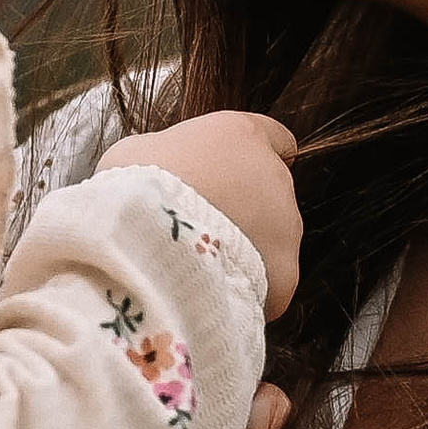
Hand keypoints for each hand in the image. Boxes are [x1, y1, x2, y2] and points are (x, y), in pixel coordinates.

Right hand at [100, 110, 300, 315]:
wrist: (149, 235)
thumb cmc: (140, 183)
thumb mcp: (140, 150)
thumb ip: (167, 155)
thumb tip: (162, 170)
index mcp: (244, 137)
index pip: (275, 138)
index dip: (254, 157)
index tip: (236, 172)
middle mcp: (275, 177)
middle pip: (268, 194)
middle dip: (239, 209)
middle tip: (196, 226)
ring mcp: (287, 227)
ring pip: (270, 240)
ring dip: (242, 249)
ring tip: (198, 263)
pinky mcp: (285, 272)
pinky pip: (268, 282)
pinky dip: (242, 287)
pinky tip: (210, 291)